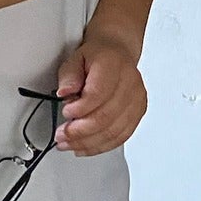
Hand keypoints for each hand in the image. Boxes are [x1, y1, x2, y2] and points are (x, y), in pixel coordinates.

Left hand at [54, 28, 146, 155]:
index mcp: (113, 65)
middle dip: (79, 131)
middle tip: (62, 135)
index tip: (65, 112)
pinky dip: (101, 146)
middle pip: (106, 117)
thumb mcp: (75, 59)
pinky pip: (121, 136)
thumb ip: (68, 75)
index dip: (79, 109)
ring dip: (88, 143)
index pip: (98, 94)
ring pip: (114, 131)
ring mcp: (136, 99)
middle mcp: (130, 82)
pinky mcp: (138, 112)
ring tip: (69, 144)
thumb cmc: (97, 57)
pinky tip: (85, 147)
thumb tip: (65, 92)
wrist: (117, 54)